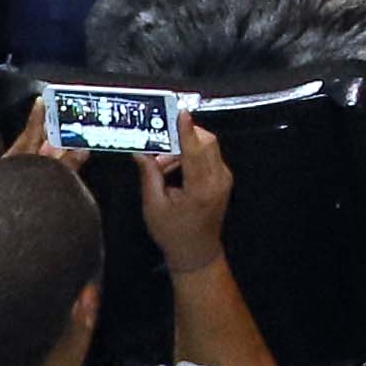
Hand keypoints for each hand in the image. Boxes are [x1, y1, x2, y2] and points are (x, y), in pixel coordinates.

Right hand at [138, 116, 236, 269]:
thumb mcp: (154, 206)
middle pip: (206, 142)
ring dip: (184, 148)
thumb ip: (150, 175)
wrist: (196, 252)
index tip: (181, 113)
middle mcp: (218, 179)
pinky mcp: (224, 178)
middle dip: (182, 137)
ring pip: (209, 147)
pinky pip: (209, 156)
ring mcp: (224, 178)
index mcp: (201, 188)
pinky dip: (192, 155)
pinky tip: (174, 170)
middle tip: (159, 147)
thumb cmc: (172, 232)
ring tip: (161, 166)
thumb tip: (140, 151)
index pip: (196, 151)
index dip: (187, 130)